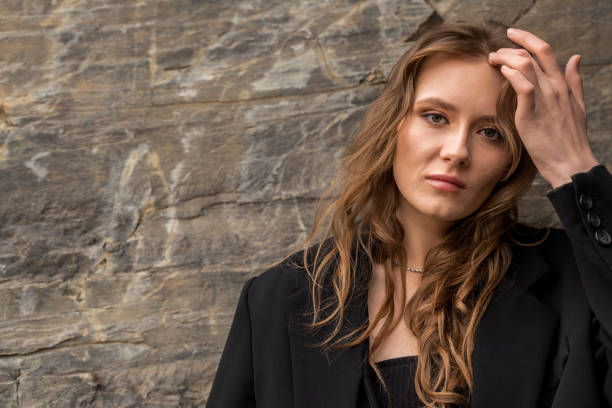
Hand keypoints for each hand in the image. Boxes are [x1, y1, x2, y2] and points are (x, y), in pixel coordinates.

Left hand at [488, 27, 598, 187]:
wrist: (570, 162)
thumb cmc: (570, 138)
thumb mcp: (577, 105)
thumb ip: (574, 81)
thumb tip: (575, 58)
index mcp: (562, 85)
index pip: (546, 51)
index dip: (528, 38)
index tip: (512, 34)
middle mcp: (554, 88)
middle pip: (532, 55)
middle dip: (510, 47)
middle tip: (495, 52)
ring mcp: (544, 100)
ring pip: (525, 66)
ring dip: (505, 58)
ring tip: (492, 61)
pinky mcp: (531, 114)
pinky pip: (523, 86)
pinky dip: (511, 75)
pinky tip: (501, 72)